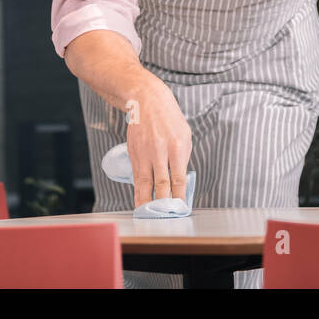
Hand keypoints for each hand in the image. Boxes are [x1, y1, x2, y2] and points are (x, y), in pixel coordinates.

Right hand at [125, 77, 192, 207]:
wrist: (147, 101)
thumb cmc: (169, 118)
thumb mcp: (185, 135)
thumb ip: (183, 158)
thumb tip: (180, 180)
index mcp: (177, 147)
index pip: (179, 179)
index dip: (179, 196)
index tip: (180, 209)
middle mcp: (160, 152)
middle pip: (161, 184)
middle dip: (163, 203)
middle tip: (166, 218)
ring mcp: (145, 153)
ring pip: (145, 183)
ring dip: (146, 201)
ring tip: (148, 216)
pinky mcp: (134, 153)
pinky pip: (136, 176)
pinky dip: (138, 190)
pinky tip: (140, 201)